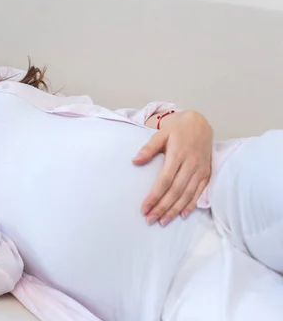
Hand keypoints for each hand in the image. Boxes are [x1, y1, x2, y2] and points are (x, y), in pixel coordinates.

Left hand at [133, 110, 212, 225]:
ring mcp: (200, 169)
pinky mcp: (206, 173)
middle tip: (150, 219)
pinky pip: (199, 192)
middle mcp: (191, 164)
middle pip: (176, 191)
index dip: (154, 196)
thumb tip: (135, 161)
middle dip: (163, 207)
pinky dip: (191, 204)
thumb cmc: (177, 128)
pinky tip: (182, 214)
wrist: (200, 122)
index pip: (164, 181)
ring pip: (187, 194)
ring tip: (163, 221)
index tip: (144, 208)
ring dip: (175, 209)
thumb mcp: (160, 134)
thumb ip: (149, 148)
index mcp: (178, 154)